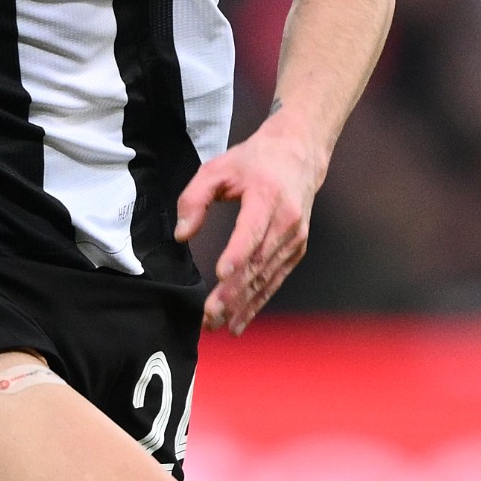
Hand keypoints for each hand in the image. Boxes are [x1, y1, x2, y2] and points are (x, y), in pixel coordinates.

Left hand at [176, 116, 328, 333]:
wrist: (298, 155)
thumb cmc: (255, 162)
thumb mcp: (217, 168)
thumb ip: (194, 199)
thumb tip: (182, 235)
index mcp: (267, 197)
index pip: (251, 230)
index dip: (237, 253)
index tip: (221, 274)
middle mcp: (286, 222)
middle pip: (257, 263)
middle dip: (233, 292)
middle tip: (210, 315)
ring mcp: (294, 239)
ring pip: (265, 278)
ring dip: (242, 305)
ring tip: (218, 324)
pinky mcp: (295, 250)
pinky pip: (274, 281)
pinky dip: (256, 303)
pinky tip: (239, 321)